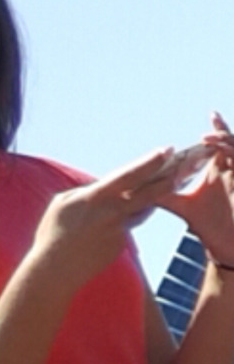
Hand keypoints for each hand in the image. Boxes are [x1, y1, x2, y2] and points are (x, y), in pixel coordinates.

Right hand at [33, 148, 176, 289]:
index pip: (130, 175)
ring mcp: (118, 232)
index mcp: (97, 197)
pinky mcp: (119, 247)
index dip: (151, 161)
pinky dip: (120, 223)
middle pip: (148, 194)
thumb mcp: (63, 203)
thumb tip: (101, 189)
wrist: (55, 270)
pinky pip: (125, 229)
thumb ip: (87, 192)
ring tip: (150, 191)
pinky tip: (104, 228)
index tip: (168, 150)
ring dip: (146, 201)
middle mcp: (112, 214)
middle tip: (181, 169)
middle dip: (167, 180)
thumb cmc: (52, 233)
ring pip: (140, 212)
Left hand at [158, 112, 233, 265]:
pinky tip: (222, 154)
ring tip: (207, 139)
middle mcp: (231, 173)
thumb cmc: (208, 227)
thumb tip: (139, 188)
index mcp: (219, 172)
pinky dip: (233, 156)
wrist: (224, 248)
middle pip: (231, 144)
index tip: (211, 114)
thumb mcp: (181, 206)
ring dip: (226, 142)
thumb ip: (164, 195)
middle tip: (213, 116)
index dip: (218, 130)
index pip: (219, 146)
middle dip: (223, 130)